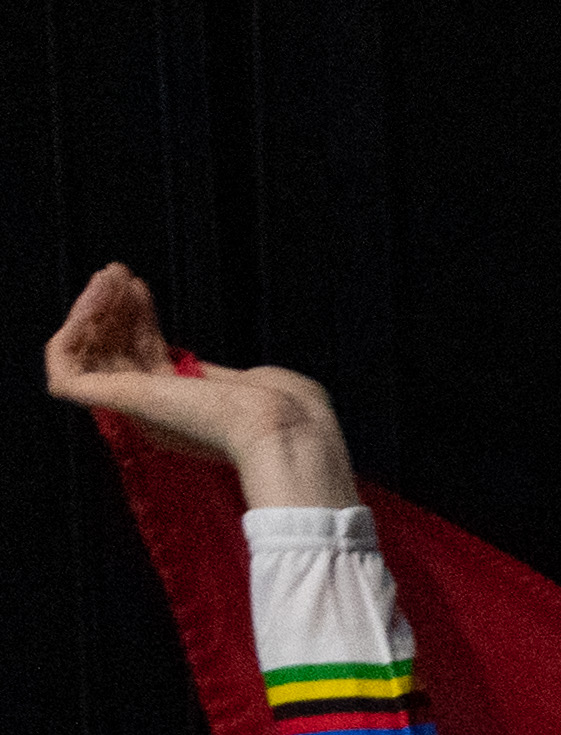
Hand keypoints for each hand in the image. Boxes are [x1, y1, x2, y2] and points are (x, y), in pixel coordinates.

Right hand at [45, 264, 353, 507]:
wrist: (283, 424)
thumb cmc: (284, 408)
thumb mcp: (248, 382)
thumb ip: (211, 375)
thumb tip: (193, 367)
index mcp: (186, 407)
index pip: (144, 357)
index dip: (136, 319)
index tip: (138, 285)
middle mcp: (155, 411)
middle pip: (114, 352)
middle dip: (111, 308)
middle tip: (116, 273)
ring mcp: (135, 409)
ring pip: (86, 358)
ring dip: (89, 310)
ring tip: (108, 276)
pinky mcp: (115, 404)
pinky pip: (65, 372)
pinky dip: (70, 334)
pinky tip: (92, 303)